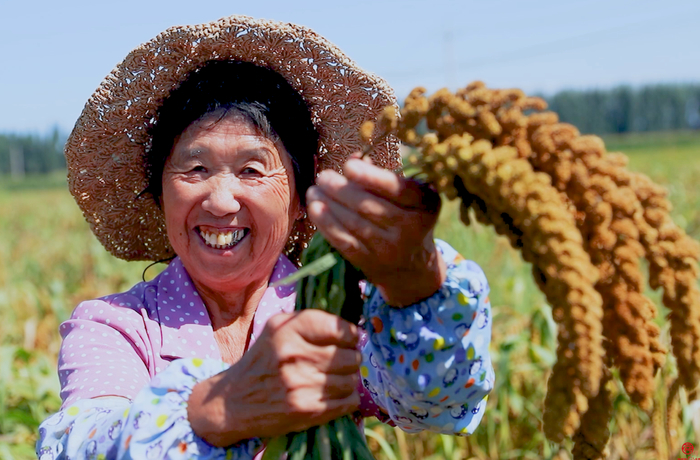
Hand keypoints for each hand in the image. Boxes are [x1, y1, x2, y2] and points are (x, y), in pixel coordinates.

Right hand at [187, 310, 360, 445]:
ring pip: (352, 380)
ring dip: (348, 380)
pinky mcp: (307, 410)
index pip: (341, 329)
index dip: (350, 335)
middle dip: (349, 359)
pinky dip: (346, 398)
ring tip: (333, 379)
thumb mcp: (277, 328)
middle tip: (338, 362)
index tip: (348, 340)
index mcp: (288, 330)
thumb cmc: (263, 360)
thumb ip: (312, 322)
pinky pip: (349, 401)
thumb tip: (355, 331)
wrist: (233, 401)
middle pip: (350, 356)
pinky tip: (332, 395)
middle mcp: (294, 354)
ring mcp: (302, 384)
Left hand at [306, 155, 446, 305]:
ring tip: (314, 191)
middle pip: (370, 206)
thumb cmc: (405, 216)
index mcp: (426, 204)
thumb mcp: (407, 196)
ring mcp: (391, 248)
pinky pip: (345, 242)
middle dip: (341, 189)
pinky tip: (315, 210)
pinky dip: (327, 225)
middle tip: (323, 177)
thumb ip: (382, 175)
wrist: (411, 264)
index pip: (398, 189)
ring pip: (355, 223)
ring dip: (329, 205)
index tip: (349, 166)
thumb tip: (355, 159)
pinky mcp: (372, 263)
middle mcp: (412, 228)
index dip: (371, 177)